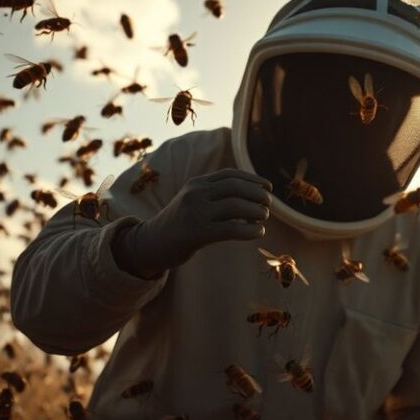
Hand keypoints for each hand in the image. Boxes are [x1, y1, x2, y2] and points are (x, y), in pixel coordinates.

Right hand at [114, 169, 271, 277]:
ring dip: (256, 211)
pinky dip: (250, 230)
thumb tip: (251, 198)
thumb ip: (214, 196)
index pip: (230, 175)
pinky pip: (231, 228)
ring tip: (265, 217)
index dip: (252, 179)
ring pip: (236, 206)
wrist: (151, 243)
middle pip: (235, 187)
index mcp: (197, 184)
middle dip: (257, 194)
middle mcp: (196, 194)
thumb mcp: (193, 202)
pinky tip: (258, 232)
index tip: (267, 187)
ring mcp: (196, 212)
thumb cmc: (179, 225)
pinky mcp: (197, 233)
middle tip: (269, 204)